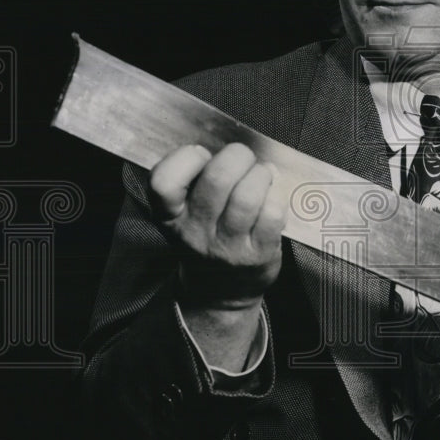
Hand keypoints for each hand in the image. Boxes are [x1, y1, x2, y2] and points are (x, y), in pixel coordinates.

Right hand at [149, 143, 287, 310]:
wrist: (222, 291)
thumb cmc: (209, 236)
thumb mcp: (186, 213)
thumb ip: (197, 180)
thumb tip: (232, 147)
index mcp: (171, 215)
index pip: (162, 181)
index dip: (186, 158)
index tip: (203, 156)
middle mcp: (195, 232)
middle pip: (216, 180)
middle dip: (237, 156)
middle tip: (244, 159)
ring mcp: (227, 246)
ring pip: (246, 197)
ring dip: (261, 175)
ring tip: (263, 175)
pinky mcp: (258, 254)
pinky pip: (272, 215)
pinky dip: (277, 197)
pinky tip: (274, 197)